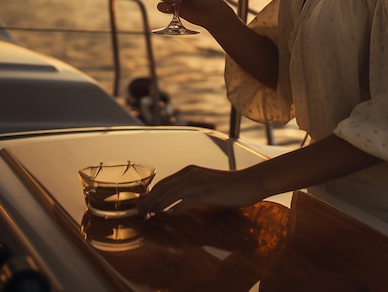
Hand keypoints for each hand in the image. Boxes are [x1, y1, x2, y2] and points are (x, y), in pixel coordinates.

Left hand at [139, 165, 264, 216]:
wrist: (249, 182)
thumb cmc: (229, 186)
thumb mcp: (206, 184)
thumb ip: (191, 190)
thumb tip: (174, 203)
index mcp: (191, 171)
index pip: (165, 182)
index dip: (152, 193)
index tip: (142, 203)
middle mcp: (192, 174)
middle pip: (165, 187)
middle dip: (150, 199)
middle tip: (138, 210)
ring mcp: (200, 183)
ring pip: (173, 193)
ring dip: (158, 204)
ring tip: (148, 213)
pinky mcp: (208, 193)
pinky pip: (188, 201)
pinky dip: (177, 208)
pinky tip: (170, 214)